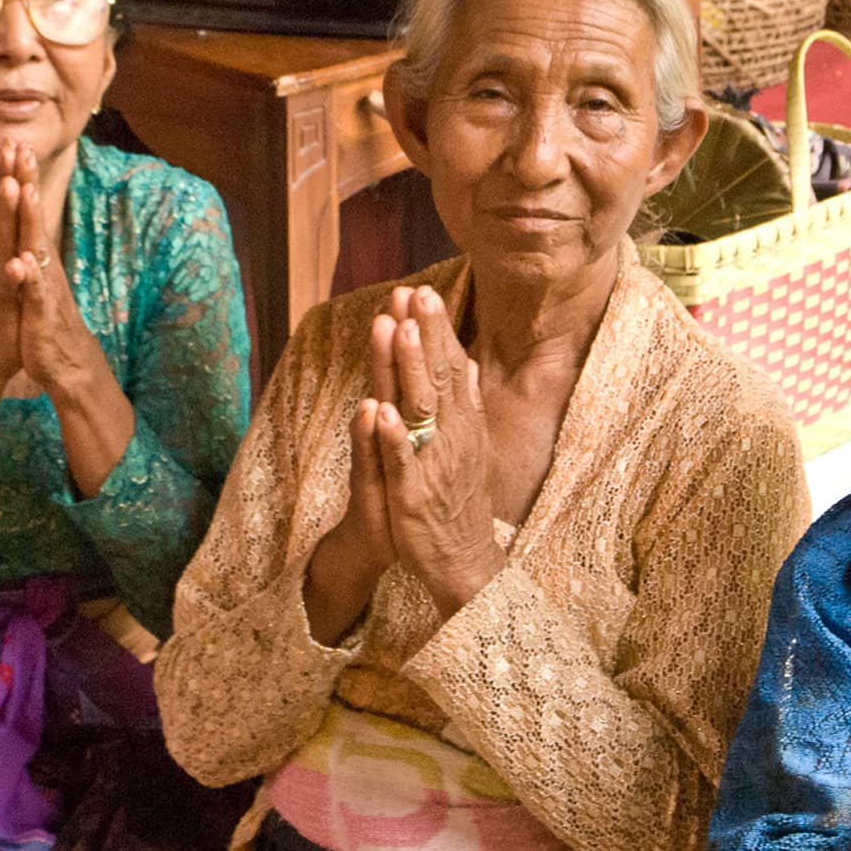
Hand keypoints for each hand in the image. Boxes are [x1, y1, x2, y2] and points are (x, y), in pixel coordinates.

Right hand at [0, 142, 23, 385]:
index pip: (0, 205)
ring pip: (0, 244)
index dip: (5, 174)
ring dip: (2, 216)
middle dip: (5, 180)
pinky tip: (15, 261)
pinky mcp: (2, 305)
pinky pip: (8, 288)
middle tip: (9, 147)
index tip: (13, 142)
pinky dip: (11, 274)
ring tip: (9, 186)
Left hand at [3, 143, 104, 399]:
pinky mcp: (41, 315)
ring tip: (25, 194)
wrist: (64, 362)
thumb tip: (19, 218)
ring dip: (31, 223)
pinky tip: (21, 262)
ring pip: (36, 251)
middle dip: (28, 185)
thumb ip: (24, 246)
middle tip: (22, 150)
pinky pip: (33, 294)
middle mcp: (43, 266)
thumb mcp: (31, 276)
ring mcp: (44, 289)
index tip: (15, 144)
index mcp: (37, 257)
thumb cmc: (42, 317)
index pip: (28, 212)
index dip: (22, 179)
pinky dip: (27, 278)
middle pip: (33, 220)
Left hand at [370, 285, 502, 616]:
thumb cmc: (458, 499)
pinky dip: (393, 435)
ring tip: (401, 331)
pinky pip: (401, 460)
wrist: (461, 558)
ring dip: (410, 369)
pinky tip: (380, 410)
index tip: (424, 292)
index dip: (436, 330)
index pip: (450, 367)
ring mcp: (433, 462)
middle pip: (437, 377)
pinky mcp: (413, 492)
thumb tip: (467, 362)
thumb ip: (465, 402)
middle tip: (415, 294)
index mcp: (462, 423)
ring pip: (420, 409)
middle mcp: (451, 436)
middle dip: (425, 335)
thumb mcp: (469, 444)